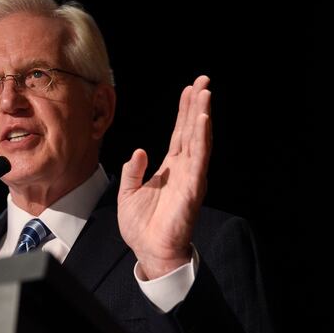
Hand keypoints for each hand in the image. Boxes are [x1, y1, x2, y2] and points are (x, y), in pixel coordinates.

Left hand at [117, 75, 211, 278]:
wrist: (150, 252)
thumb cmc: (141, 227)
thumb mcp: (128, 193)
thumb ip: (132, 171)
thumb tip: (138, 151)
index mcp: (170, 168)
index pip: (180, 134)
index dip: (184, 112)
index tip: (190, 89)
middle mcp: (184, 169)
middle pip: (192, 130)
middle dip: (198, 105)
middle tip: (204, 80)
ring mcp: (191, 177)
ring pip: (199, 140)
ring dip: (202, 116)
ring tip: (205, 93)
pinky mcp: (193, 188)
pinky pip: (199, 159)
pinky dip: (202, 138)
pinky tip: (203, 120)